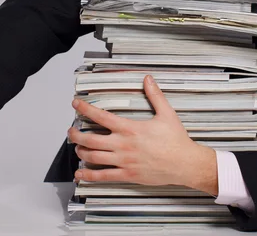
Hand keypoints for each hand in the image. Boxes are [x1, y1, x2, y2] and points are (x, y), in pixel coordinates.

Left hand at [69, 75, 217, 193]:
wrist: (185, 163)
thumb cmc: (176, 141)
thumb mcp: (166, 114)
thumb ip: (155, 95)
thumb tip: (148, 79)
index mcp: (129, 128)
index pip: (101, 116)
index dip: (85, 109)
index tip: (76, 104)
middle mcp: (123, 145)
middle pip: (90, 139)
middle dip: (76, 134)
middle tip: (71, 131)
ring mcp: (124, 161)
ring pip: (93, 157)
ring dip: (80, 152)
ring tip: (76, 148)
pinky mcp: (127, 174)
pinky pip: (103, 176)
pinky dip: (89, 176)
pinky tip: (81, 174)